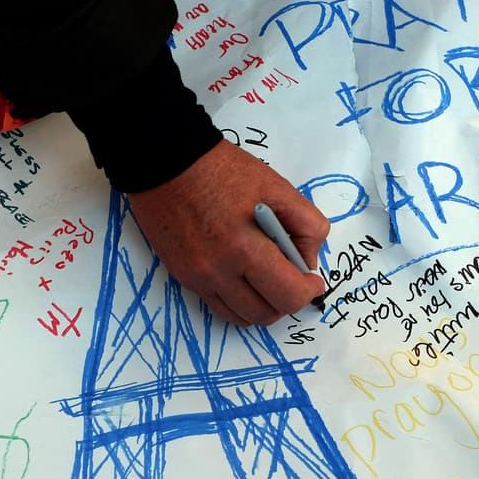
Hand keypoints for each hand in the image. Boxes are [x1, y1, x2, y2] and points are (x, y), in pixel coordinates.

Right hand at [127, 139, 328, 325]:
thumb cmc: (223, 170)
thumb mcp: (277, 187)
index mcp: (246, 246)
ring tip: (266, 280)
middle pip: (265, 313)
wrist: (166, 161)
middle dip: (287, 301)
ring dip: (262, 305)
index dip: (308, 292)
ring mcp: (198, 277)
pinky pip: (218, 306)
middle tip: (291, 281)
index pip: (288, 295)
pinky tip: (242, 277)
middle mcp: (219, 270)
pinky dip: (237, 300)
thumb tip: (307, 262)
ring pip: (241, 317)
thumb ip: (306, 225)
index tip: (312, 281)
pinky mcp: (183, 276)